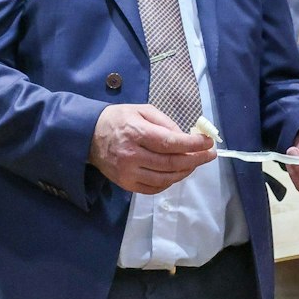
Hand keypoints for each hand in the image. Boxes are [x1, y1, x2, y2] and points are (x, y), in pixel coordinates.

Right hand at [89, 104, 213, 194]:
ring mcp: (128, 173)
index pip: (171, 143)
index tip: (209, 142)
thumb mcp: (142, 110)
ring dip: (185, 172)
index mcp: (136, 132)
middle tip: (210, 155)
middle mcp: (132, 155)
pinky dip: (169, 182)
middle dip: (196, 159)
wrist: (88, 136)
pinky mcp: (126, 184)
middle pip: (171, 163)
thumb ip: (165, 122)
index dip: (193, 144)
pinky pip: (154, 188)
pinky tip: (177, 173)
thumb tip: (185, 137)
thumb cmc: (118, 119)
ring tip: (195, 163)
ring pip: (165, 179)